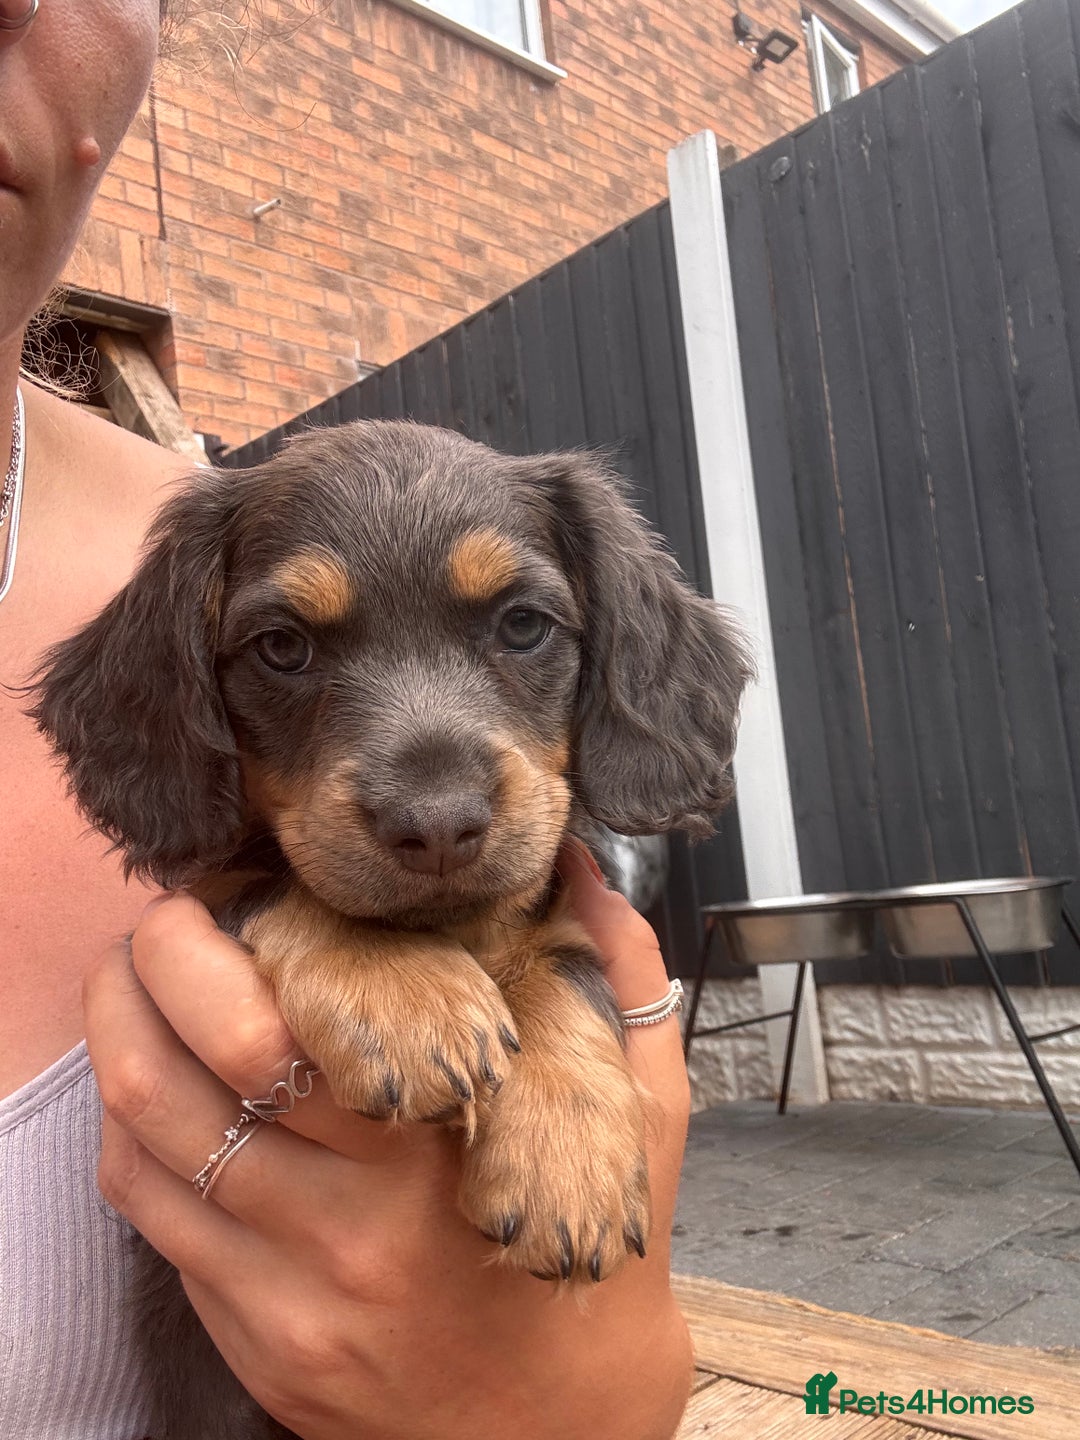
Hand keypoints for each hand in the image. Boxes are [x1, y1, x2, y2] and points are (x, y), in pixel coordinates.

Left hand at [86, 850, 692, 1439]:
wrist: (562, 1433)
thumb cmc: (603, 1263)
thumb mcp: (645, 1116)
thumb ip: (622, 981)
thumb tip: (581, 872)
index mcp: (439, 1159)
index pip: (289, 1028)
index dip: (235, 938)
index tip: (238, 886)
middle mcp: (349, 1231)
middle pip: (187, 1072)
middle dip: (151, 965)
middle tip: (164, 914)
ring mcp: (288, 1297)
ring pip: (147, 1141)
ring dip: (118, 1036)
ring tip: (133, 976)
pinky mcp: (252, 1342)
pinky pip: (151, 1220)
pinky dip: (130, 1131)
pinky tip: (151, 1081)